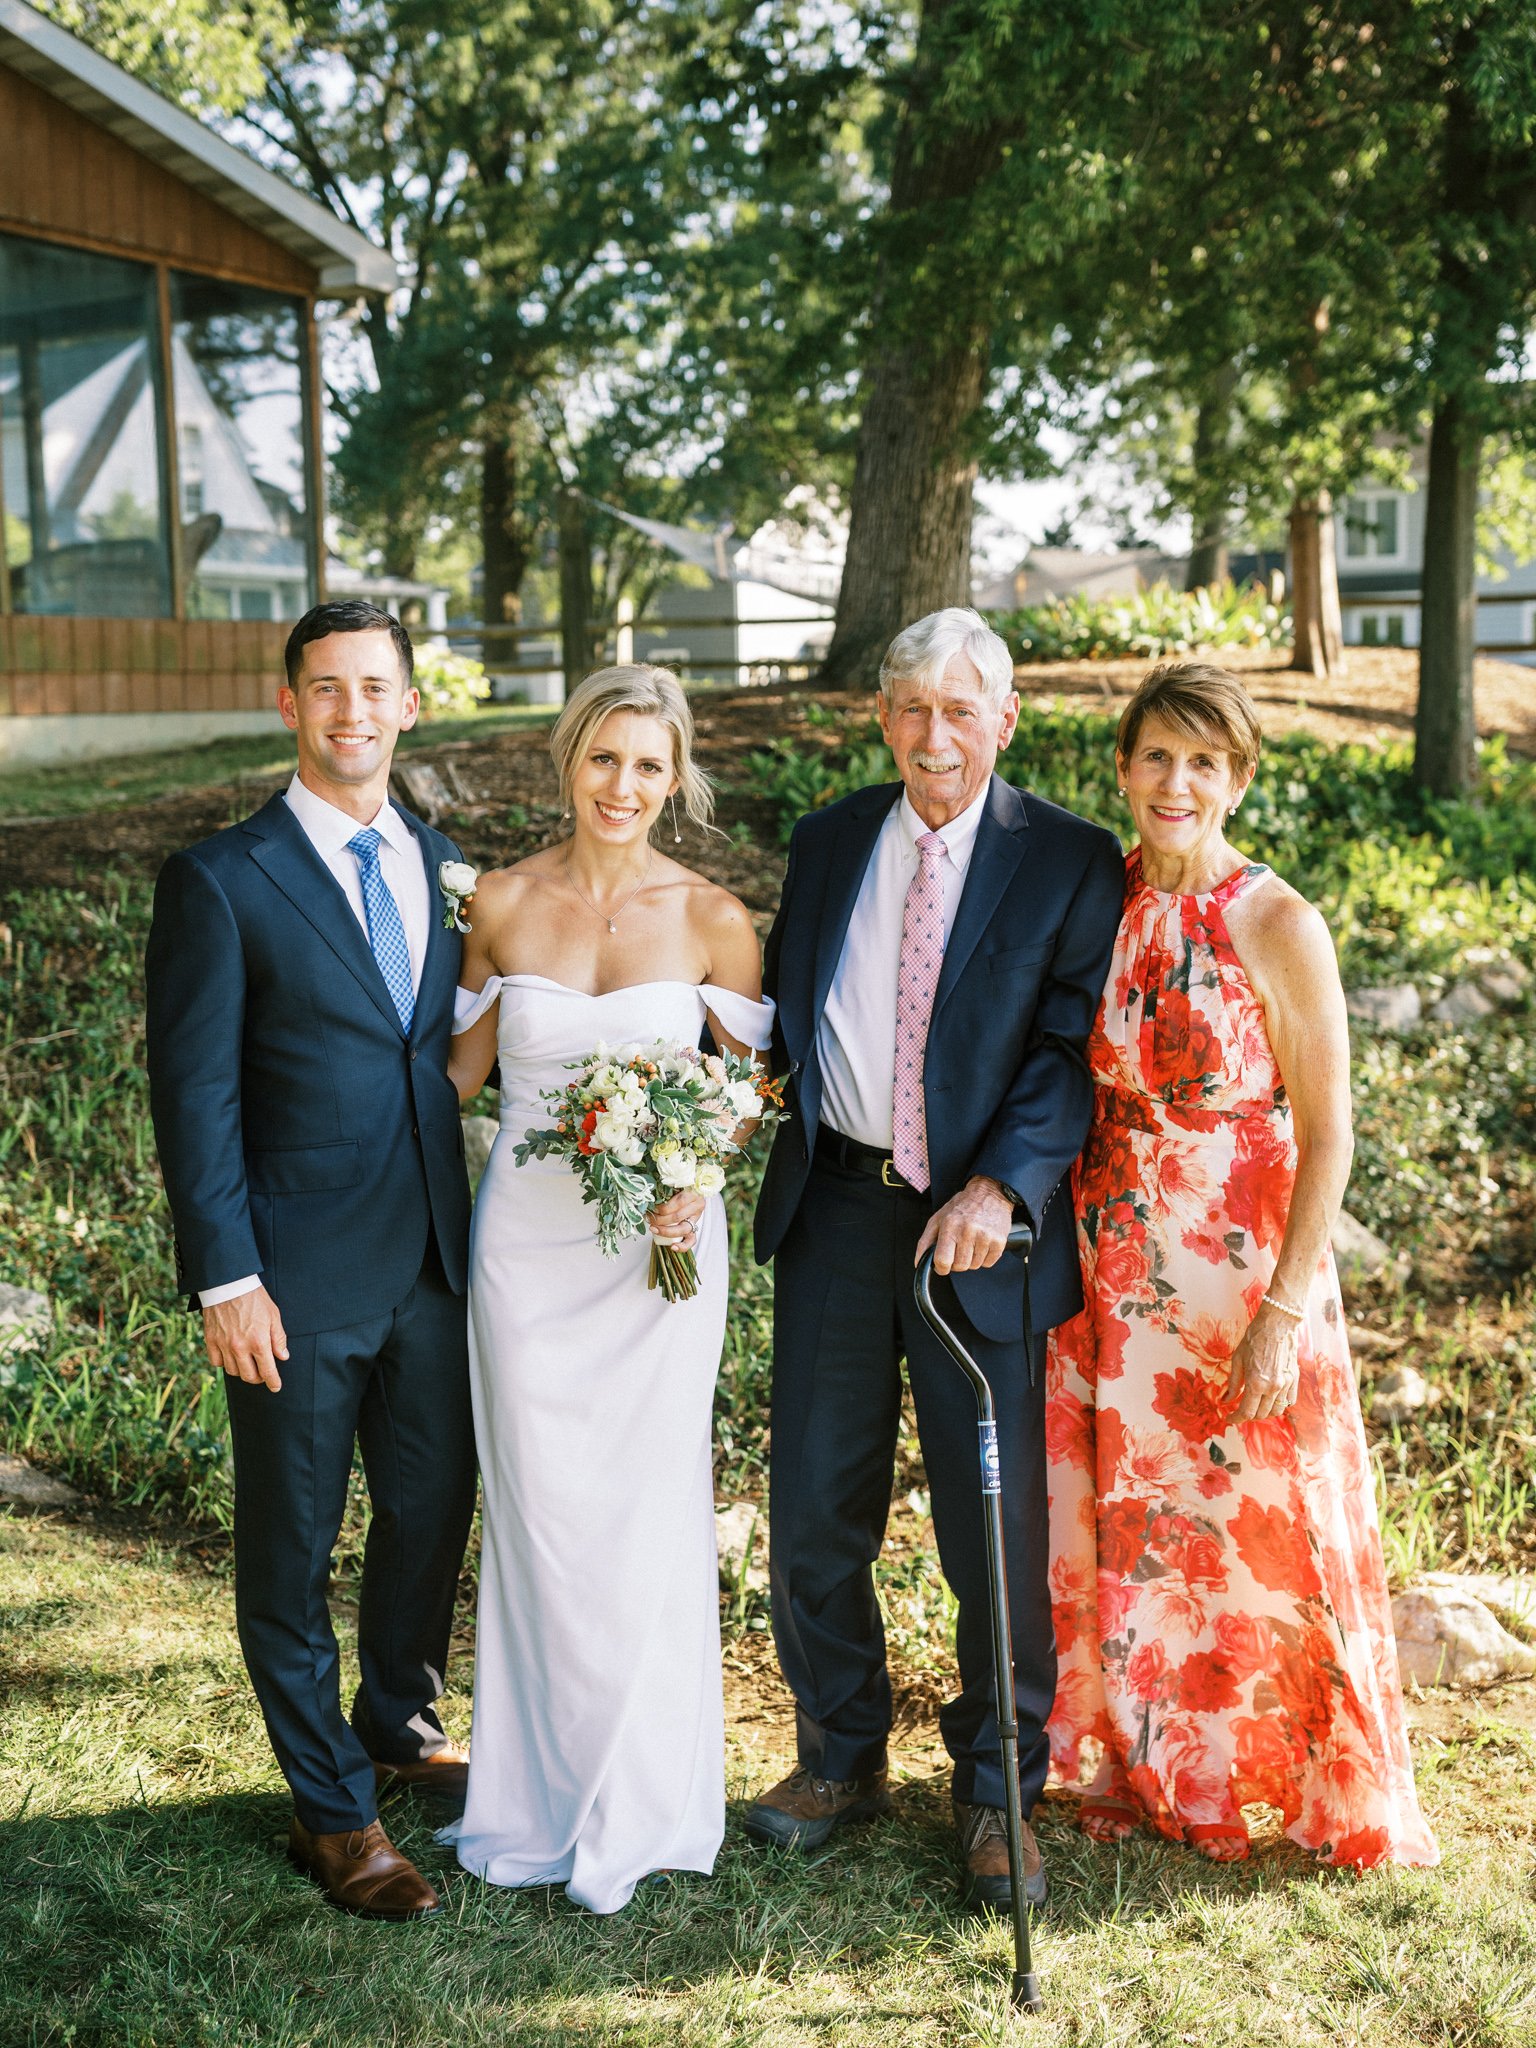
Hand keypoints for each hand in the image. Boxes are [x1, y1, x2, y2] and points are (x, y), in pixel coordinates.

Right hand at [203, 1284, 288, 1392]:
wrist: (229, 1284)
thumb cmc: (255, 1298)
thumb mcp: (274, 1316)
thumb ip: (279, 1339)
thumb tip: (283, 1357)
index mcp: (259, 1342)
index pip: (267, 1371)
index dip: (273, 1382)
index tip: (276, 1387)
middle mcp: (240, 1347)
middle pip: (249, 1376)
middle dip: (258, 1378)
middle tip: (262, 1374)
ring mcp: (223, 1345)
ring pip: (232, 1371)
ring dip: (241, 1371)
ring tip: (247, 1363)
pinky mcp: (210, 1340)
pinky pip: (216, 1362)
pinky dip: (224, 1362)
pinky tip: (230, 1356)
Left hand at [648, 1188, 705, 1248]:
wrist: (690, 1192)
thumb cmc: (678, 1189)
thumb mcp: (673, 1185)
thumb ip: (666, 1189)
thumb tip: (650, 1198)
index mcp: (694, 1193)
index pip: (680, 1202)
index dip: (664, 1207)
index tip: (653, 1208)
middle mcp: (697, 1206)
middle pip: (678, 1216)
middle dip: (660, 1219)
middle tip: (650, 1218)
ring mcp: (696, 1219)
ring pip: (683, 1229)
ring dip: (666, 1231)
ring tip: (654, 1229)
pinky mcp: (694, 1229)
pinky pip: (691, 1241)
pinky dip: (682, 1246)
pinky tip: (673, 1247)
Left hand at [915, 1176, 1014, 1275]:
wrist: (989, 1193)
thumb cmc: (962, 1206)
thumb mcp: (938, 1218)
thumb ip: (925, 1241)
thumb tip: (919, 1262)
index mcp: (950, 1226)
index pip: (942, 1260)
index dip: (941, 1267)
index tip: (943, 1265)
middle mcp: (967, 1231)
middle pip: (960, 1266)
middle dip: (957, 1262)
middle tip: (959, 1248)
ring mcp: (985, 1236)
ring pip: (974, 1266)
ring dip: (971, 1259)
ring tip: (971, 1242)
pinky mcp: (999, 1241)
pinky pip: (988, 1263)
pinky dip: (984, 1258)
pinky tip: (982, 1243)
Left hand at [1225, 1304, 1300, 1420]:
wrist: (1277, 1324)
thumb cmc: (1254, 1338)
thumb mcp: (1237, 1360)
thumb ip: (1233, 1384)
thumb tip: (1225, 1400)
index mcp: (1257, 1383)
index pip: (1246, 1412)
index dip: (1236, 1418)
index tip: (1229, 1418)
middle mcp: (1273, 1387)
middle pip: (1261, 1415)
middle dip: (1248, 1416)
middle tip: (1239, 1409)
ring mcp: (1286, 1384)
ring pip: (1276, 1411)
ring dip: (1264, 1413)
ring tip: (1254, 1405)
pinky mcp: (1295, 1380)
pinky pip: (1289, 1402)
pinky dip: (1278, 1405)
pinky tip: (1269, 1398)